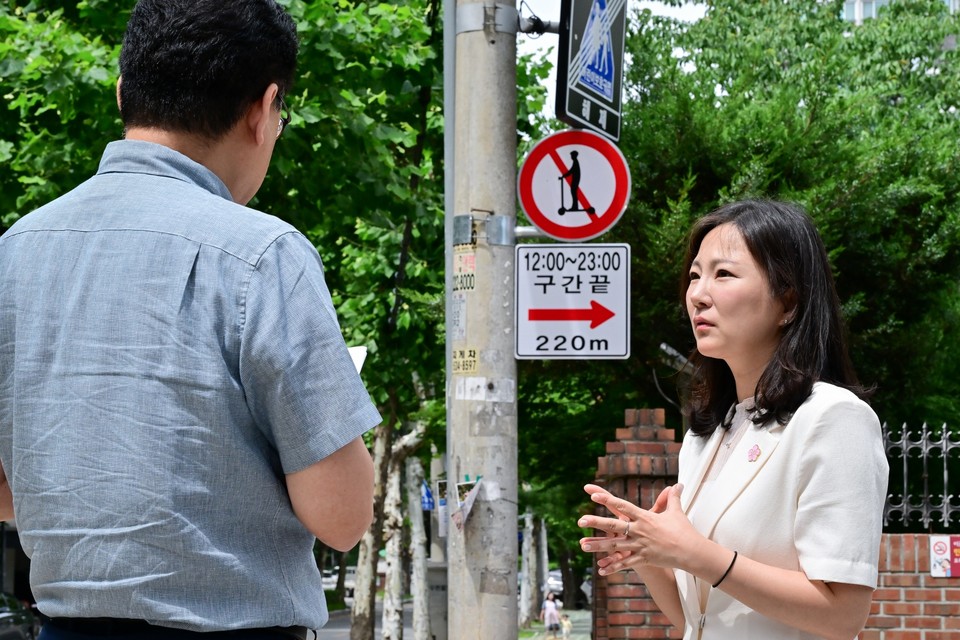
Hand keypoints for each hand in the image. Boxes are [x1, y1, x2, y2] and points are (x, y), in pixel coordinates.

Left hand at [577, 483, 701, 574]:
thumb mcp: (676, 512)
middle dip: (596, 522)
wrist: (691, 552)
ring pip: (615, 545)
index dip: (608, 500)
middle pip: (614, 525)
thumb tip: (678, 485)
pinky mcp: (643, 559)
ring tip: (582, 545)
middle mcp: (640, 530)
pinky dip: (613, 566)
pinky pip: (625, 563)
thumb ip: (672, 498)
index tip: (593, 494)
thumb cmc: (683, 530)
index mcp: (645, 517)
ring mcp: (640, 545)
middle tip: (580, 520)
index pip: (623, 506)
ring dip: (598, 545)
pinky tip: (600, 569)